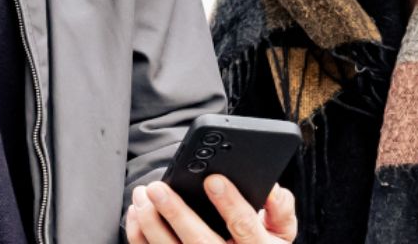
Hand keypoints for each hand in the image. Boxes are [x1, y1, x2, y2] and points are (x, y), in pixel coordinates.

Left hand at [125, 175, 296, 243]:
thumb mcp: (281, 231)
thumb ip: (280, 208)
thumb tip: (271, 189)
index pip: (244, 227)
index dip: (229, 203)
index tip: (213, 180)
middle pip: (200, 242)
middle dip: (176, 213)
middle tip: (157, 188)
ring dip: (151, 224)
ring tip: (142, 196)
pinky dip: (140, 237)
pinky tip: (136, 214)